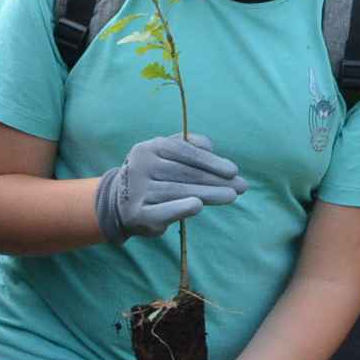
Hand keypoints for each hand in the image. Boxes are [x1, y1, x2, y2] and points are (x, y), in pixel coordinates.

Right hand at [93, 132, 243, 241]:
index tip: (233, 171)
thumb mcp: (165, 154)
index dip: (211, 161)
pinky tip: (198, 206)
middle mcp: (139, 166)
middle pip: (184, 173)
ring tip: (231, 196)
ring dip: (208, 194)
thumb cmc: (152, 175)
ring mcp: (136, 191)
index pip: (184, 153)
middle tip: (241, 187)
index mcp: (148, 147)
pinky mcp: (136, 214)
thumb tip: (211, 146)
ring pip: (178, 191)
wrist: (118, 203)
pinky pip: (163, 211)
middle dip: (216, 180)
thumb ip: (188, 145)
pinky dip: (181, 208)